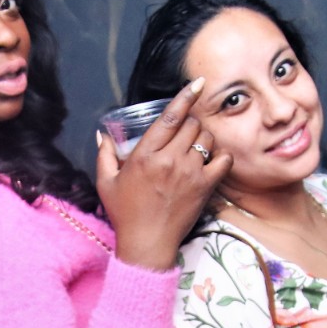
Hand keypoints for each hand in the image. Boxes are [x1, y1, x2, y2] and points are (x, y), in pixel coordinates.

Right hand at [97, 77, 230, 270]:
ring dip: (203, 138)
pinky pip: (223, 160)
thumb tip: (103, 135)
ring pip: (207, 139)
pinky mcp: (204, 187)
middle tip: (184, 135)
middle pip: (192, 125)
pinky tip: (212, 160)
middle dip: (190, 123)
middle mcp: (169, 160)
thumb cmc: (125, 213)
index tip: (197, 84)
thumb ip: (105, 155)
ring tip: (194, 148)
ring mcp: (189, 173)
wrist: (147, 243)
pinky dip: (221, 156)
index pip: (170, 117)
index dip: (186, 96)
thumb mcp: (106, 183)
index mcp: (144, 155)